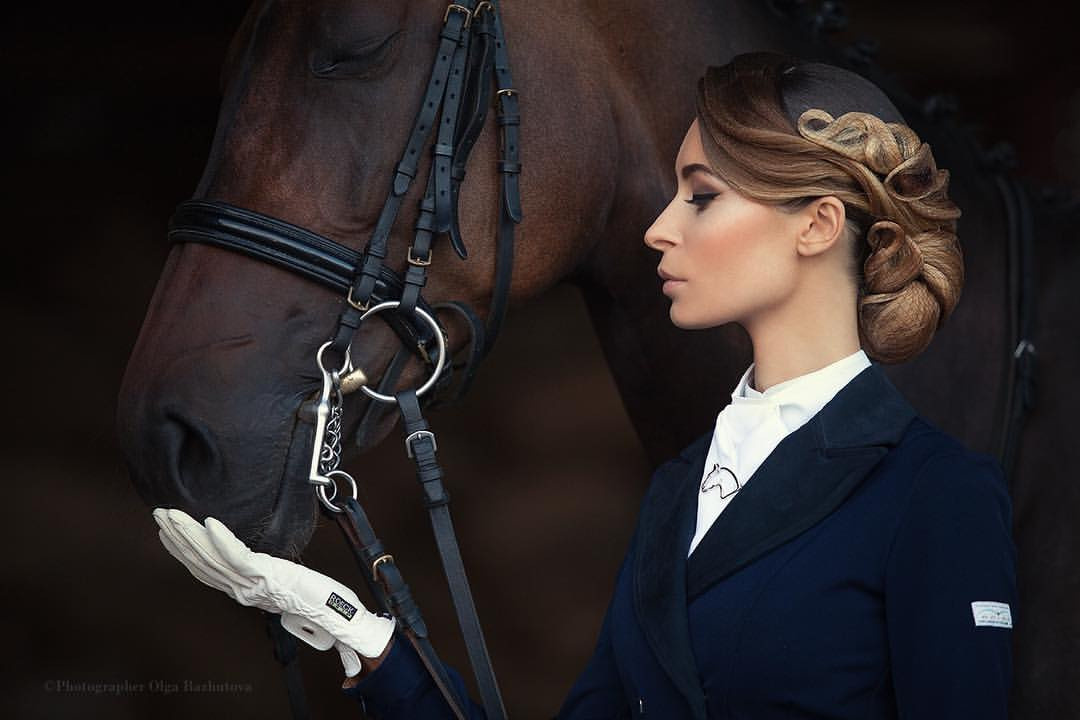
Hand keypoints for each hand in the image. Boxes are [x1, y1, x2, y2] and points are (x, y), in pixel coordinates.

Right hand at [152, 508, 394, 676]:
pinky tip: (209, 523)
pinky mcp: (267, 575)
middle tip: (159, 514)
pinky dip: (222, 540)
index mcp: (244, 590)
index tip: (167, 531)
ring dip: (189, 534)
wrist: (335, 613)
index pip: (204, 570)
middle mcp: (242, 589)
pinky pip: (238, 557)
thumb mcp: (281, 582)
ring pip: (211, 558)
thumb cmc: (316, 597)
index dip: (182, 551)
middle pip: (201, 562)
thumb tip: (250, 560)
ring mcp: (252, 584)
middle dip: (178, 537)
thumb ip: (261, 573)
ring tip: (172, 515)